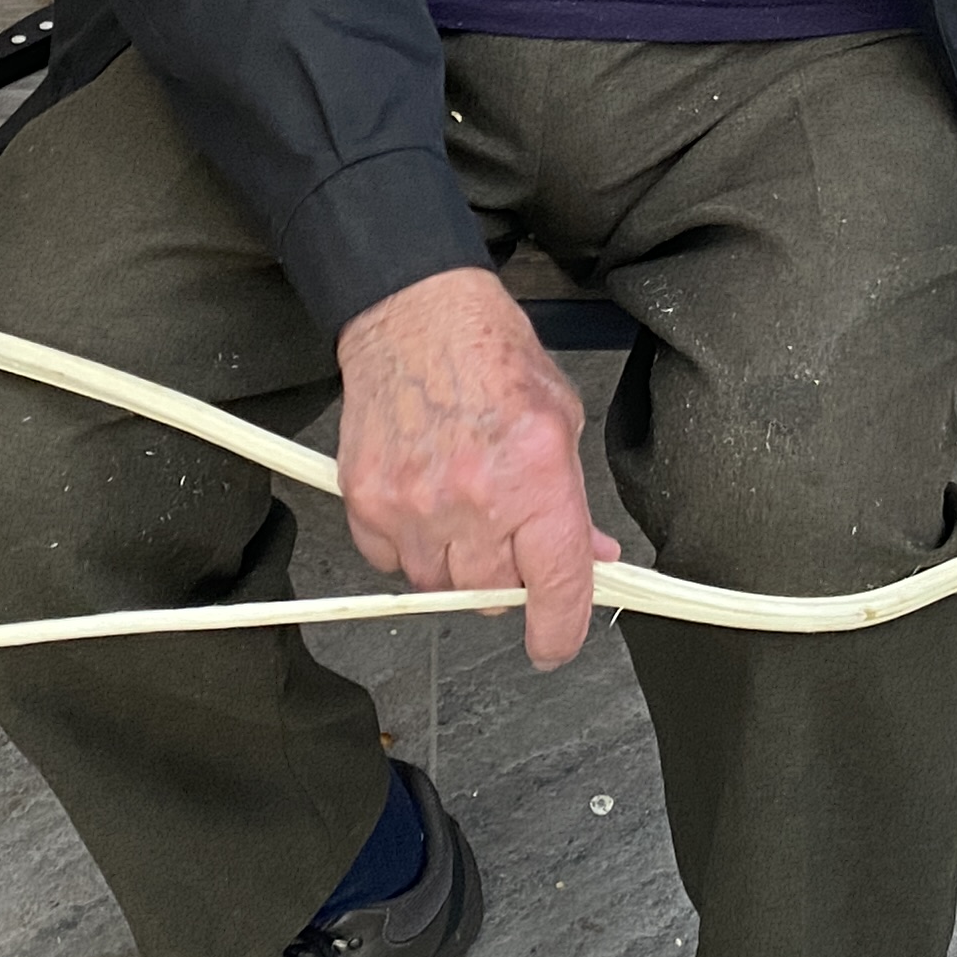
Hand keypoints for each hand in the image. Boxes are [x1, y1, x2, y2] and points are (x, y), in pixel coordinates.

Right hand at [336, 266, 619, 668]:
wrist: (416, 315)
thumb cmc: (489, 355)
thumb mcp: (560, 422)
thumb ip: (571, 501)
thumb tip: (588, 557)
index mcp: (534, 475)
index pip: (555, 585)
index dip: (559, 628)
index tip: (554, 642)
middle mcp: (474, 496)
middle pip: (493, 592)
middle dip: (507, 574)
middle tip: (507, 528)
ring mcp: (414, 502)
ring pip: (440, 584)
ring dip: (457, 561)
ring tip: (463, 503)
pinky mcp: (368, 501)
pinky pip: (391, 562)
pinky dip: (409, 544)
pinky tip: (424, 498)